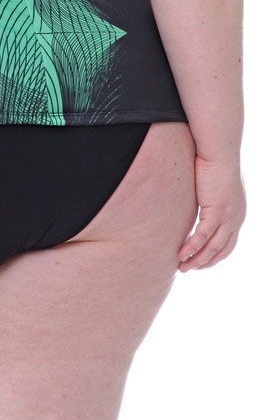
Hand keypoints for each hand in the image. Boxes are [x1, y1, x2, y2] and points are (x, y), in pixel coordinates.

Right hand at [178, 155, 246, 270]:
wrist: (218, 150)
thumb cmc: (213, 161)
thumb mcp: (213, 185)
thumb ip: (209, 198)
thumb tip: (197, 200)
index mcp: (237, 213)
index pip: (228, 243)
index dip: (214, 255)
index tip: (199, 261)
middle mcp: (236, 218)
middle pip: (222, 250)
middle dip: (205, 262)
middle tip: (189, 269)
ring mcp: (228, 216)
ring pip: (212, 248)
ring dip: (196, 260)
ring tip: (182, 268)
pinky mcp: (216, 211)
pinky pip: (202, 236)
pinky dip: (191, 248)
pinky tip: (181, 254)